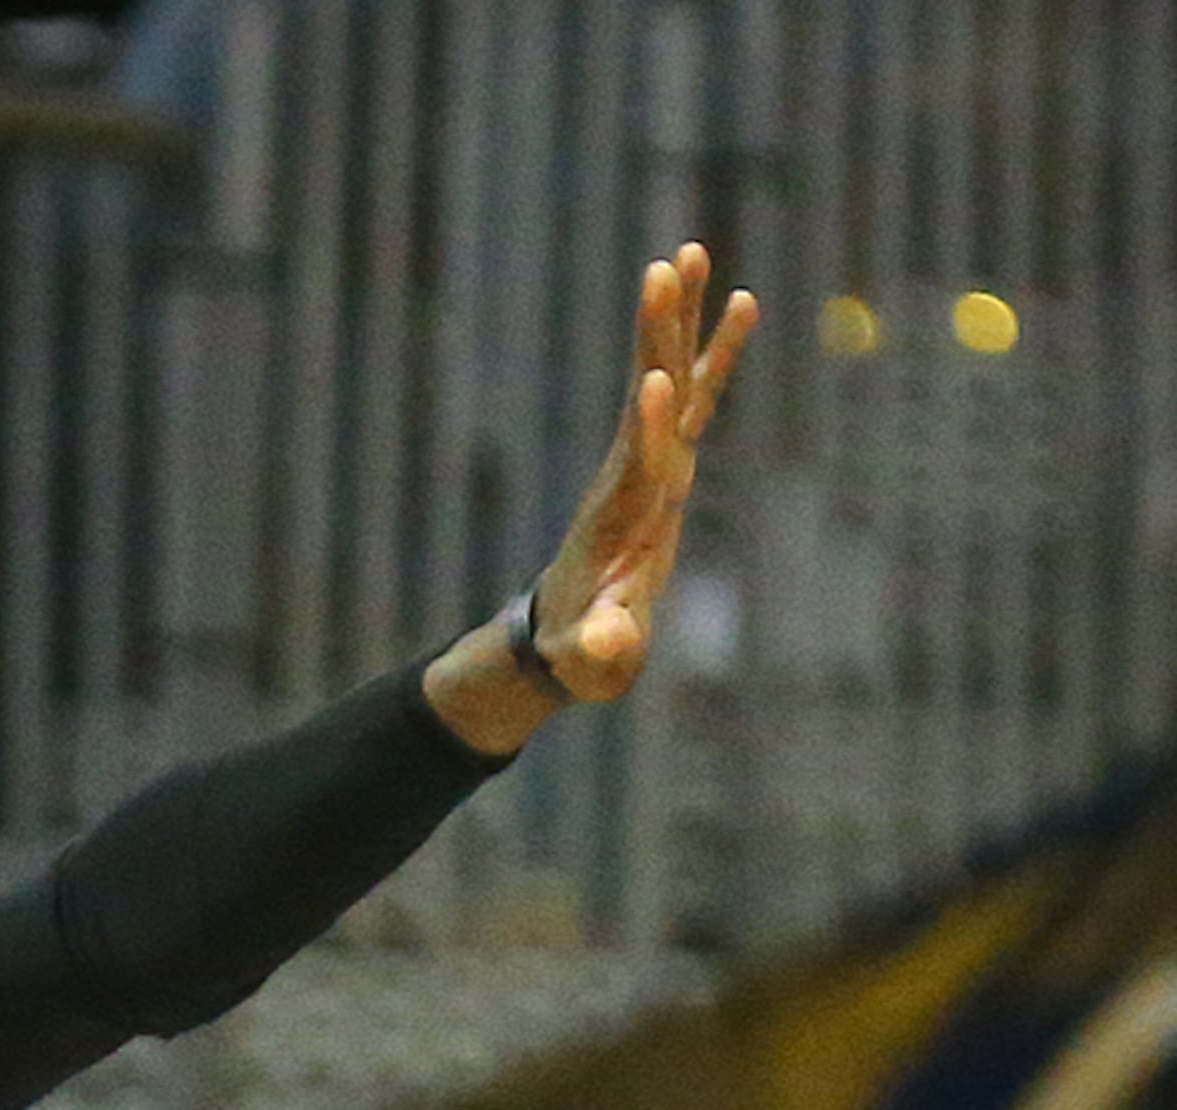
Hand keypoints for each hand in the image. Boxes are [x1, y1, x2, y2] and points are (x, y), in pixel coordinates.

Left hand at [523, 245, 758, 702]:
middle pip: (648, 395)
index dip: (650, 427)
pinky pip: (695, 392)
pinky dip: (714, 347)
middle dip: (656, 339)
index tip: (657, 380)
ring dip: (680, 317)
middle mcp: (634, 475)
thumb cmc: (584, 652)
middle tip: (661, 271)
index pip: (638, 464)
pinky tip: (740, 297)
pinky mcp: (668, 459)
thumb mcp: (593, 661)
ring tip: (690, 251)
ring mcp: (650, 460)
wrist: (566, 635)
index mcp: (622, 519)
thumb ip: (602, 650)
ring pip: (670, 375)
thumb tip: (607, 646)